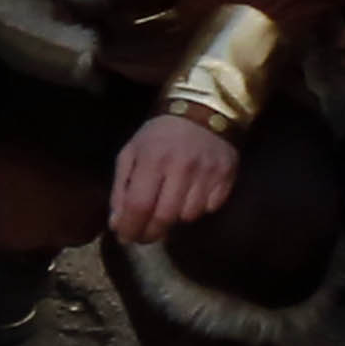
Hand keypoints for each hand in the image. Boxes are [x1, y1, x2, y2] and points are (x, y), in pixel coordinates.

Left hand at [109, 111, 239, 243]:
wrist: (204, 108)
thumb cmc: (161, 134)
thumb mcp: (132, 152)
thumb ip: (121, 188)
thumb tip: (118, 224)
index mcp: (152, 159)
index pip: (138, 206)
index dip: (130, 228)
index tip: (126, 237)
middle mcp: (181, 167)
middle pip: (164, 217)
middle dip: (151, 233)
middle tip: (145, 235)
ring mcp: (207, 172)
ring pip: (188, 216)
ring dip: (176, 218)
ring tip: (170, 207)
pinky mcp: (227, 175)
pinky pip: (210, 208)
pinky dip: (198, 208)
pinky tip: (192, 195)